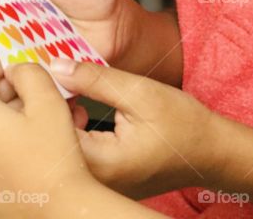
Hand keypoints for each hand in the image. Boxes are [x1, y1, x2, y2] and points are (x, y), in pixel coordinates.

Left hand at [0, 50, 95, 217]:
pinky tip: (26, 137)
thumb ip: (29, 73)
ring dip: (2, 110)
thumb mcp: (48, 102)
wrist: (56, 210)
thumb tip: (17, 68)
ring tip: (35, 113)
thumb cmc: (53, 160)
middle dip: (4, 86)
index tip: (14, 53)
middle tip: (34, 83)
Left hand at [49, 58, 223, 199]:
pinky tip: (82, 114)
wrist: (210, 152)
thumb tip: (58, 65)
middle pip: (50, 144)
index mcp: (100, 163)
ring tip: (71, 97)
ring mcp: (98, 186)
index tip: (46, 77)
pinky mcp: (103, 183)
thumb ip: (96, 79)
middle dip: (48, 111)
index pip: (49, 130)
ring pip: (60, 150)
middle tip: (57, 84)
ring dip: (58, 122)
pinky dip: (71, 134)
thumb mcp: (140, 92)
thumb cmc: (183, 124)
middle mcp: (94, 182)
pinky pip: (74, 157)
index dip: (43, 100)